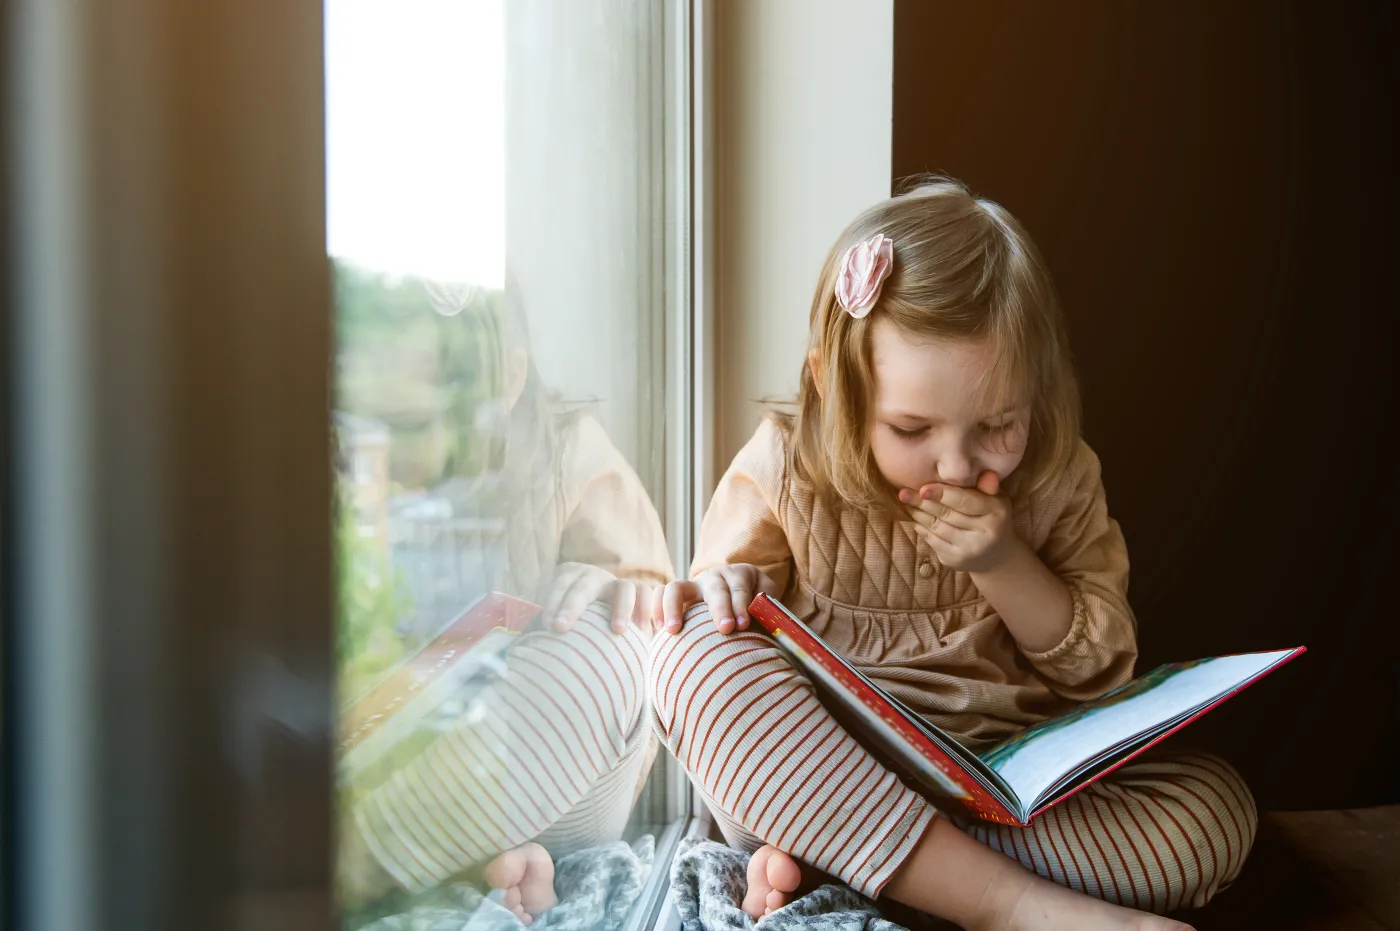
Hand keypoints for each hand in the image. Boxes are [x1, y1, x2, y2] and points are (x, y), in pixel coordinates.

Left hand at [540, 562, 656, 634]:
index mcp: (569, 576)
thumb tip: (519, 647)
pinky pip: (647, 594)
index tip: (546, 626)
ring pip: (623, 587)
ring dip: (621, 608)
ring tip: (618, 631)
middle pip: (583, 586)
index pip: (558, 584)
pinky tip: (643, 630)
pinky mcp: (640, 592)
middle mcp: (593, 576)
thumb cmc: (571, 620)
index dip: (552, 602)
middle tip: (559, 628)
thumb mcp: (553, 616)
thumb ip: (539, 625)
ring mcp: (618, 583)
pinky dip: (647, 608)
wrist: (600, 610)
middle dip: (571, 606)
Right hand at [653, 563, 779, 634]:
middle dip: (720, 609)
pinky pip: (659, 595)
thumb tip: (774, 624)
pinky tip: (659, 630)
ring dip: (674, 607)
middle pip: (715, 589)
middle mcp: (716, 576)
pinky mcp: (677, 596)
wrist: (741, 599)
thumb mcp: (769, 604)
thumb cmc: (757, 608)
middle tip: (725, 629)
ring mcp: (693, 584)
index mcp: (741, 575)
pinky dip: (655, 608)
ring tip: (674, 630)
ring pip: (677, 587)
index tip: (742, 625)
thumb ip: (770, 611)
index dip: (741, 605)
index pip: (740, 588)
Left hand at [900, 471, 1017, 573]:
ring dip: (918, 513)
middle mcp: (984, 535)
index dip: (942, 494)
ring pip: (936, 527)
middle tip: (904, 493)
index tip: (922, 488)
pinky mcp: (954, 560)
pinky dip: (921, 527)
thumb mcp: (996, 499)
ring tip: (906, 501)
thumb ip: (987, 486)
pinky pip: (932, 540)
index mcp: (996, 514)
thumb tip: (982, 473)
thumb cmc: (992, 517)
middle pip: (946, 514)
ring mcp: (968, 550)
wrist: (996, 555)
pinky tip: (915, 517)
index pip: (964, 502)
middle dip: (922, 502)